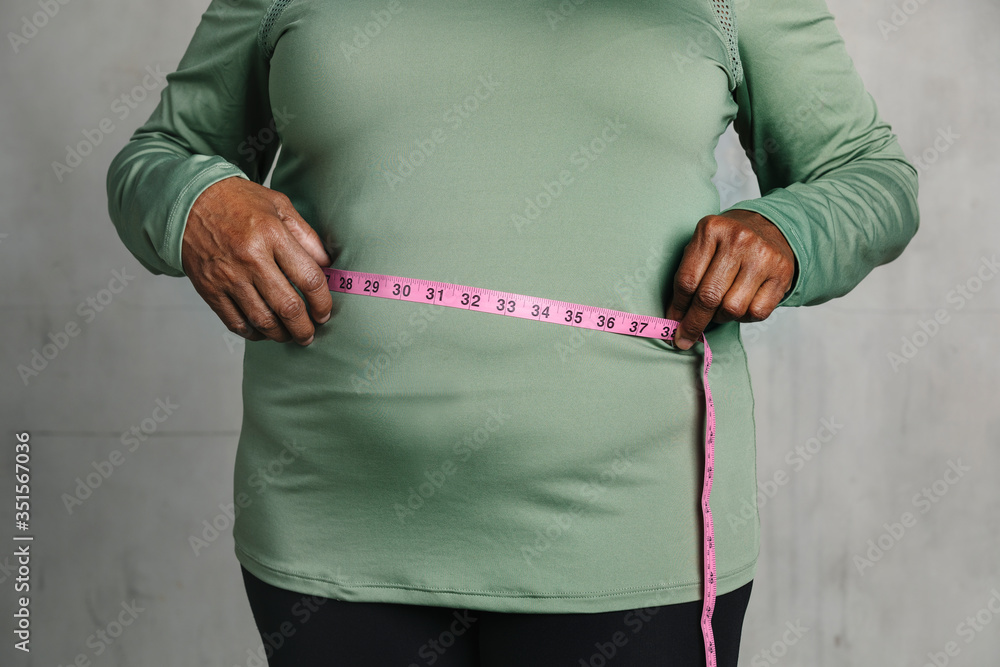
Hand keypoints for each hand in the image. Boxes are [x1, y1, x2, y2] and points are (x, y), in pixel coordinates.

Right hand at [181, 177, 333, 344]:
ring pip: (262, 320)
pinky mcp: (209, 289)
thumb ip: (306, 236)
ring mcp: (228, 276)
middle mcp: (250, 258)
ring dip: (282, 335)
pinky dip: (254, 333)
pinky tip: (264, 331)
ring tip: (290, 335)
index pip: (309, 278)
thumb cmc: (237, 201)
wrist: (188, 201)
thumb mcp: (279, 206)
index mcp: (272, 234)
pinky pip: (235, 322)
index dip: (323, 302)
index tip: (325, 311)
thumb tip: (327, 265)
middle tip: (310, 333)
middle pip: (288, 307)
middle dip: (305, 328)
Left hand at [664, 209, 795, 349]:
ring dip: (719, 318)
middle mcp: (738, 240)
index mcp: (711, 230)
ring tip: (716, 312)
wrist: (768, 229)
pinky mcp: (782, 274)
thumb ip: (689, 275)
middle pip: (709, 296)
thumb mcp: (703, 246)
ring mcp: (762, 257)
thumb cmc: (727, 244)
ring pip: (732, 308)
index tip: (673, 322)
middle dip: (694, 323)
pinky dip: (743, 318)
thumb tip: (677, 317)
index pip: (687, 280)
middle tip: (685, 338)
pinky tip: (739, 307)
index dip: (677, 307)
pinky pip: (756, 312)